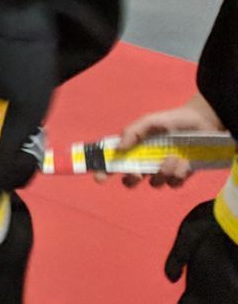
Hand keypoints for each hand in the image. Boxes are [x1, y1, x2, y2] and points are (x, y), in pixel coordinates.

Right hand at [100, 94, 223, 187]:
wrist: (203, 122)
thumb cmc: (172, 120)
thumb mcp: (150, 121)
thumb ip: (132, 132)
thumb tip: (118, 148)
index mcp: (133, 149)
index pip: (113, 162)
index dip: (103, 171)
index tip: (100, 178)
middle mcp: (145, 162)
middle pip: (130, 181)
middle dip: (131, 180)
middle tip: (137, 174)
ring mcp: (162, 170)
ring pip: (155, 183)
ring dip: (162, 173)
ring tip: (173, 157)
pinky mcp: (180, 175)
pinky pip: (174, 183)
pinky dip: (179, 174)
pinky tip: (185, 162)